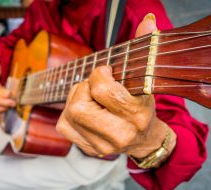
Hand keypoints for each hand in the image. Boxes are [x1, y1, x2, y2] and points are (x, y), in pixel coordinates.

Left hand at [56, 14, 175, 161]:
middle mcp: (118, 135)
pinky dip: (69, 111)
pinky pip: (63, 124)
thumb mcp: (145, 79)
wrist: (143, 139)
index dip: (99, 74)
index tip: (107, 73)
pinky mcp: (88, 148)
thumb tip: (147, 20)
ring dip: (77, 97)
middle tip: (96, 86)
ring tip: (92, 97)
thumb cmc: (142, 107)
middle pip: (79, 105)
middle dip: (84, 88)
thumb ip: (144, 48)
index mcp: (136, 115)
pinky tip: (85, 110)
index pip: (102, 89)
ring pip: (70, 113)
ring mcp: (101, 146)